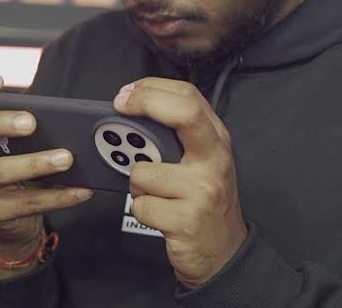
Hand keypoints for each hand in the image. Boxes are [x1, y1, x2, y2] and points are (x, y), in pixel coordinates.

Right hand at [0, 69, 92, 275]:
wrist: (10, 215)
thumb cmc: (16, 163)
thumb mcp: (17, 140)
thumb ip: (29, 122)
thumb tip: (69, 116)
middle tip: (31, 122)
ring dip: (36, 163)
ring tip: (66, 158)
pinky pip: (28, 203)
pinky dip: (59, 196)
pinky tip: (81, 189)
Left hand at [115, 77, 247, 287]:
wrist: (223, 252)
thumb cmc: (205, 201)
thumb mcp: (202, 160)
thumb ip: (178, 135)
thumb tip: (134, 107)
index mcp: (217, 140)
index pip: (189, 97)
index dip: (152, 88)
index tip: (127, 94)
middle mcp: (215, 160)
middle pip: (182, 114)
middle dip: (144, 104)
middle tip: (118, 109)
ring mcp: (202, 190)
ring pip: (143, 171)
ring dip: (137, 185)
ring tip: (155, 193)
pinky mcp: (186, 220)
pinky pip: (141, 205)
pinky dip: (142, 210)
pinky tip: (160, 214)